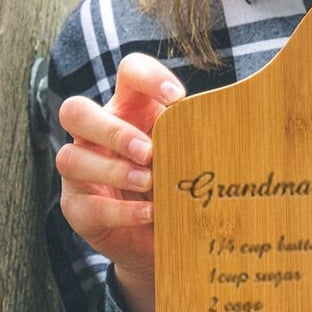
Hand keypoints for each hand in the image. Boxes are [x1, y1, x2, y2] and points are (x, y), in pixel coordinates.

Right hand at [55, 52, 183, 311]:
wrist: (158, 239)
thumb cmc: (175, 183)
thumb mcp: (187, 155)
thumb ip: (197, 137)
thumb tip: (241, 124)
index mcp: (128, 109)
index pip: (127, 72)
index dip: (147, 76)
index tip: (177, 97)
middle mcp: (95, 136)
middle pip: (76, 111)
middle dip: (112, 131)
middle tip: (148, 151)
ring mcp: (79, 172)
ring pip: (71, 158)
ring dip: (114, 170)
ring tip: (149, 182)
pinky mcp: (77, 209)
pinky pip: (87, 205)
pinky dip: (121, 210)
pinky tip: (151, 213)